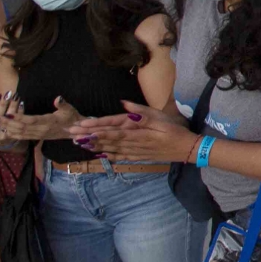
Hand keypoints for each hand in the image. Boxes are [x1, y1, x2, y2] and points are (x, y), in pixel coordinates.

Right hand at [0, 92, 23, 145]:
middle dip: (3, 105)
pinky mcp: (12, 137)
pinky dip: (20, 112)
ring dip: (13, 106)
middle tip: (8, 94)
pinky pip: (17, 123)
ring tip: (15, 96)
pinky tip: (21, 104)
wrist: (0, 137)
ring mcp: (1, 137)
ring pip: (8, 120)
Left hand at [0, 94, 89, 142]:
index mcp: (48, 122)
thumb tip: (58, 98)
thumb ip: (63, 104)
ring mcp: (39, 135)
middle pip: (22, 128)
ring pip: (21, 133)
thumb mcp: (70, 109)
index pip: (31, 120)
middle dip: (8, 123)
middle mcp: (42, 130)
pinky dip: (13, 134)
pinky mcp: (38, 137)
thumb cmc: (72, 118)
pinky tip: (6, 130)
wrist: (76, 131)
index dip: (19, 118)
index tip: (8, 114)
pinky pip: (24, 137)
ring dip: (9, 129)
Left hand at [76, 108, 199, 164]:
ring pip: (112, 149)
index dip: (97, 128)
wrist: (188, 149)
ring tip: (79, 144)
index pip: (114, 129)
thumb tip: (124, 105)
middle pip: (108, 140)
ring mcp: (136, 151)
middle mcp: (134, 143)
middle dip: (89, 137)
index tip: (82, 127)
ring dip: (95, 146)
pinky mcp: (140, 156)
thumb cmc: (177, 131)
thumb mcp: (162, 118)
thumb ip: (143, 113)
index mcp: (139, 132)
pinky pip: (121, 156)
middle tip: (72, 135)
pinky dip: (109, 156)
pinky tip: (100, 155)